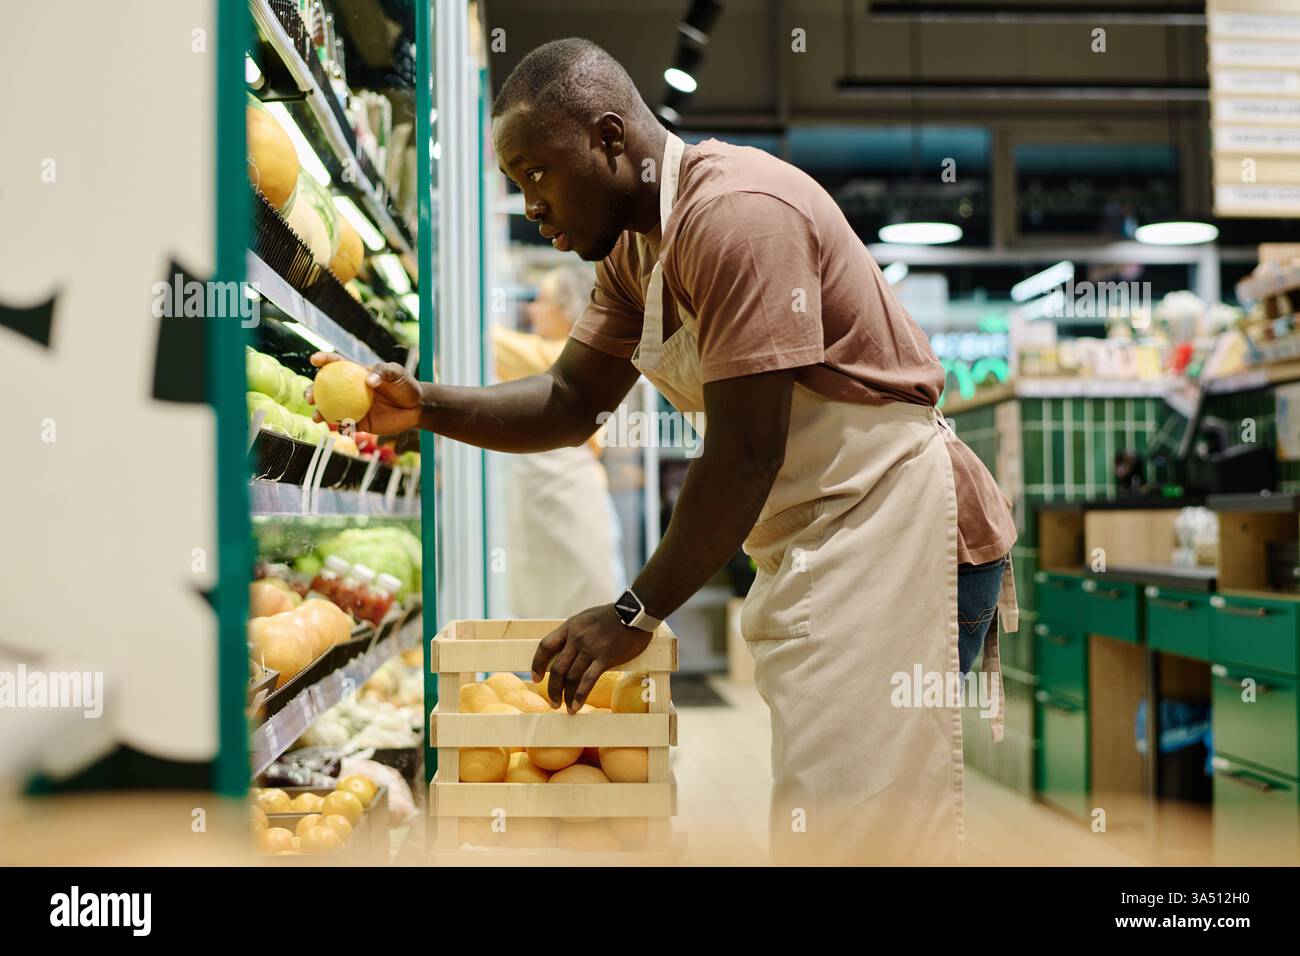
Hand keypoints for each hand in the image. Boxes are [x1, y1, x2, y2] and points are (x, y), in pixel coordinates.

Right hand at [306, 352, 421, 435]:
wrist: (416, 408)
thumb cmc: (405, 385)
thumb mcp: (397, 373)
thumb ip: (383, 372)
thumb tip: (369, 380)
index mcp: (355, 374)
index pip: (336, 364)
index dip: (323, 360)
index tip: (314, 360)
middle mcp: (350, 390)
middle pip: (325, 390)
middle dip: (311, 392)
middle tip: (310, 397)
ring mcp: (353, 407)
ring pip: (330, 410)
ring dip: (319, 413)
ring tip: (317, 417)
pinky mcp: (360, 423)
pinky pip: (346, 426)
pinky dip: (340, 428)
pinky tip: (338, 429)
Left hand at [531, 604, 653, 712]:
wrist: (634, 612)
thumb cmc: (613, 614)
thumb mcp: (586, 618)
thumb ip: (575, 632)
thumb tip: (567, 648)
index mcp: (570, 627)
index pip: (545, 646)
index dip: (537, 664)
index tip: (535, 678)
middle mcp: (576, 639)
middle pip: (557, 668)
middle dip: (552, 688)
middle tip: (553, 702)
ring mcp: (590, 649)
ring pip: (571, 677)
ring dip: (566, 696)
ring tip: (565, 708)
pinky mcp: (605, 659)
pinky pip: (588, 681)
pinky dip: (580, 696)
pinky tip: (576, 706)